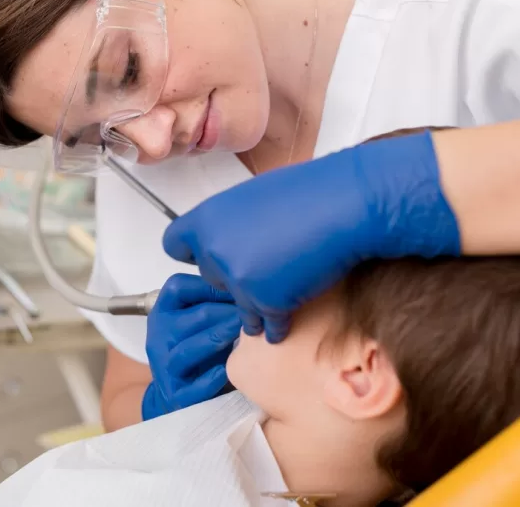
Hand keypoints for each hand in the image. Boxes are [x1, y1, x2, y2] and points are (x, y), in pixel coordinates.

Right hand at [141, 274, 240, 420]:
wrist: (179, 393)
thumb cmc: (197, 347)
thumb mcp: (197, 319)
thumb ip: (212, 300)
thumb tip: (247, 282)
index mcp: (163, 311)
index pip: (178, 287)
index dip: (212, 286)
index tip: (241, 289)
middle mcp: (159, 335)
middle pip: (195, 316)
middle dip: (229, 313)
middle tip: (258, 312)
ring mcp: (165, 365)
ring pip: (189, 349)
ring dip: (220, 338)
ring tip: (248, 334)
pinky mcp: (176, 394)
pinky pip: (194, 385)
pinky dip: (211, 378)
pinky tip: (228, 370)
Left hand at [162, 130, 460, 341]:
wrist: (345, 206)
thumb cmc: (308, 192)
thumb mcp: (253, 198)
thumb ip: (231, 223)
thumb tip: (230, 239)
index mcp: (206, 219)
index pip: (174, 244)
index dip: (194, 252)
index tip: (209, 255)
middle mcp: (214, 251)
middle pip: (212, 279)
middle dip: (235, 277)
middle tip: (264, 267)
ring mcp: (238, 280)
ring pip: (240, 308)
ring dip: (257, 305)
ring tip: (281, 292)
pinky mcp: (267, 302)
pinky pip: (266, 326)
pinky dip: (281, 322)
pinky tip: (295, 310)